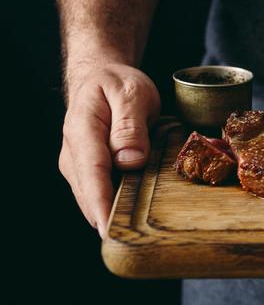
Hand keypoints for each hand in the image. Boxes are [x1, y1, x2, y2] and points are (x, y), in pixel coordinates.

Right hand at [59, 62, 159, 236]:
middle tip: (134, 239)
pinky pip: (99, 192)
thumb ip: (130, 125)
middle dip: (107, 218)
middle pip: (89, 192)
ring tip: (136, 231)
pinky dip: (113, 204)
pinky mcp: (87, 170)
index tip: (109, 228)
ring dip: (111, 213)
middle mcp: (73, 152)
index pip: (91, 173)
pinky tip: (131, 214)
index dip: (101, 203)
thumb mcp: (132, 93)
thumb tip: (130, 160)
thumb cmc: (118, 84)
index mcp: (83, 130)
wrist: (101, 77)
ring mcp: (77, 164)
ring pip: (92, 197)